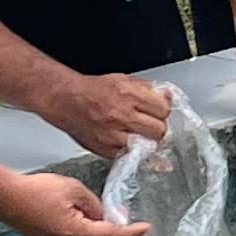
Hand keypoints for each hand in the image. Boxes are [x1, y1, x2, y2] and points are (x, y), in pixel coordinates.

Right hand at [0, 169, 147, 235]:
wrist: (4, 197)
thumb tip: (106, 215)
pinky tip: (85, 222)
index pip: (113, 235)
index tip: (145, 228)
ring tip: (102, 216)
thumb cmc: (36, 190)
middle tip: (124, 219)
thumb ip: (95, 204)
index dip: (131, 232)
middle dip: (117, 235)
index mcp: (76, 233)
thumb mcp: (74, 190)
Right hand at [43, 69, 174, 161]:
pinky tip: (128, 142)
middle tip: (151, 125)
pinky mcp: (105, 149)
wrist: (65, 100)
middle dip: (159, 128)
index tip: (158, 111)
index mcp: (128, 95)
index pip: (163, 110)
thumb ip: (149, 89)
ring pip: (147, 147)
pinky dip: (132, 151)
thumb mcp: (124, 80)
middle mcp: (120, 115)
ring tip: (140, 134)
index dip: (163, 111)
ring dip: (148, 142)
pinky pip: (130, 156)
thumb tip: (170, 97)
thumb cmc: (94, 90)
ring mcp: (112, 135)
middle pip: (159, 131)